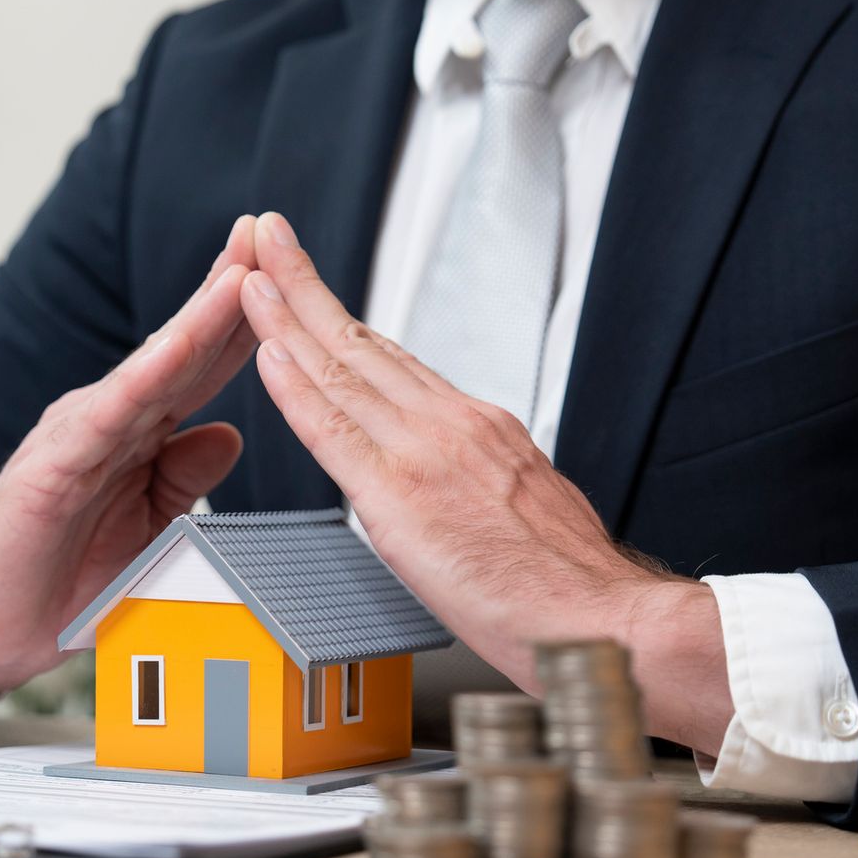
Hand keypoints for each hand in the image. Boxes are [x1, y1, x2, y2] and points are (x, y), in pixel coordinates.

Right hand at [0, 216, 261, 717]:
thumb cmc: (55, 579)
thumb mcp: (146, 527)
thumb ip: (183, 478)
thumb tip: (231, 437)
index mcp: (136, 432)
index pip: (201, 363)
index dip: (247, 317)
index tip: (291, 271)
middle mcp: (109, 418)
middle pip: (181, 343)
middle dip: (228, 285)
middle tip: (268, 230)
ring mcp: (80, 434)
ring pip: (153, 365)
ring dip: (199, 315)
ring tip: (242, 268)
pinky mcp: (53, 464)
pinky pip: (109, 414)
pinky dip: (147, 376)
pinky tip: (179, 346)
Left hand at [238, 212, 733, 754]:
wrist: (605, 618)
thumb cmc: (571, 586)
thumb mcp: (531, 506)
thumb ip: (483, 482)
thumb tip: (456, 486)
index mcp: (481, 429)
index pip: (394, 361)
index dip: (344, 320)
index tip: (311, 288)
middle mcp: (453, 426)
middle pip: (361, 343)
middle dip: (307, 287)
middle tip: (269, 239)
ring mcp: (427, 455)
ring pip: (342, 370)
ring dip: (288, 317)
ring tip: (252, 277)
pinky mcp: (403, 498)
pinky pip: (335, 432)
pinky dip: (297, 388)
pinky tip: (269, 354)